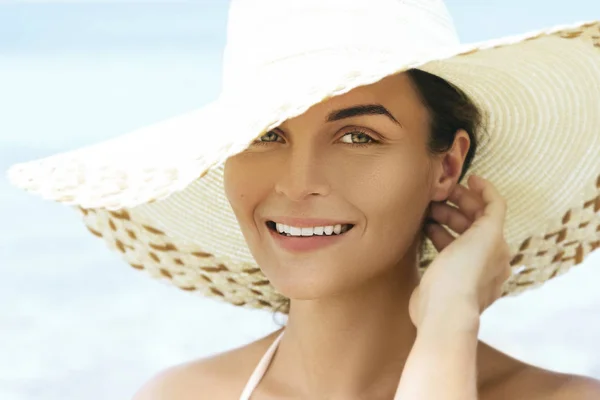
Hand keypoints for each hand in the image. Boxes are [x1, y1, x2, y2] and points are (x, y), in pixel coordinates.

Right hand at [409, 175, 511, 328]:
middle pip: (473, 222)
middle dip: (457, 203)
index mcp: (498, 247)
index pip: (493, 210)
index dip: (481, 191)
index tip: (465, 177)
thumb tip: (484, 189)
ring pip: (458, 235)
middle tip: (437, 192)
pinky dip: (437, 235)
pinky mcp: (448, 279)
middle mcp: (486, 259)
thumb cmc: (463, 273)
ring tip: (426, 209)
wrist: (443, 312)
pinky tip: (424, 229)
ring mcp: (466, 270)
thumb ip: (491, 209)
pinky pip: (445, 249)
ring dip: (445, 218)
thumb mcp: (486, 234)